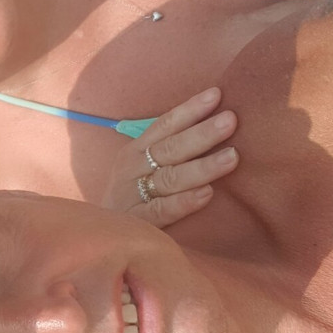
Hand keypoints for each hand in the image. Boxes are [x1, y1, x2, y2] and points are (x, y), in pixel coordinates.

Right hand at [101, 87, 237, 227]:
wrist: (101, 237)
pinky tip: (207, 193)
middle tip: (230, 121)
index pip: (164, 126)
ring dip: (202, 166)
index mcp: (135, 151)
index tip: (216, 95)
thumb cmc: (132, 197)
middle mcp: (132, 169)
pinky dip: (185, 202)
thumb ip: (169, 151)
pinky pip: (163, 210)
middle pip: (170, 149)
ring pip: (170, 178)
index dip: (189, 110)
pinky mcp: (138, 224)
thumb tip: (212, 125)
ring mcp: (133, 196)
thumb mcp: (141, 168)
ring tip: (232, 156)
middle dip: (201, 133)